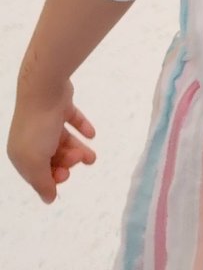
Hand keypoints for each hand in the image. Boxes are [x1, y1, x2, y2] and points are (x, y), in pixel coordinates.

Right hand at [7, 78, 95, 203]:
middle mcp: (31, 138)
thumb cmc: (38, 129)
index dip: (52, 178)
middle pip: (52, 157)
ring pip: (63, 140)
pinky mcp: (60, 106)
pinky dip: (81, 128)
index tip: (65, 174)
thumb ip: (42, 182)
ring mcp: (45, 121)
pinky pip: (72, 120)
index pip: (37, 173)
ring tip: (92, 157)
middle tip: (80, 158)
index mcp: (21, 153)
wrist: (45, 89)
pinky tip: (92, 135)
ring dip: (78, 149)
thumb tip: (49, 200)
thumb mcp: (36, 162)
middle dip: (67, 161)